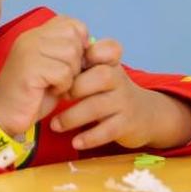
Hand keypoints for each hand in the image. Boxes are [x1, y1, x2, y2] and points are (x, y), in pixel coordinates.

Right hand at [0, 16, 87, 135]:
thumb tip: (92, 48)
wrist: (2, 115)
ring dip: (69, 75)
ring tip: (54, 84)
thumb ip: (67, 53)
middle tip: (62, 77)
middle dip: (76, 60)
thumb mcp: (52, 68)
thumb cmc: (31, 95)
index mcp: (35, 34)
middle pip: (73, 36)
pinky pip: (63, 73)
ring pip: (71, 54)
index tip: (70, 63)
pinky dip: (62, 86)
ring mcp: (29, 50)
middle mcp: (31, 37)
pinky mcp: (30, 68)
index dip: (79, 43)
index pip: (71, 23)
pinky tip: (49, 91)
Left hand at [50, 39, 190, 150]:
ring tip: (54, 125)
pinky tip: (75, 142)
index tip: (65, 65)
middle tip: (56, 96)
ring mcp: (124, 102)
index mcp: (110, 63)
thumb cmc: (110, 91)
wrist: (144, 115)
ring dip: (72, 117)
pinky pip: (108, 130)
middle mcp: (120, 79)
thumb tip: (46, 58)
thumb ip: (79, 63)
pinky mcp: (127, 124)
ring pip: (98, 106)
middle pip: (101, 76)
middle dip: (75, 87)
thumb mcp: (99, 73)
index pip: (108, 49)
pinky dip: (89, 137)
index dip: (86, 54)